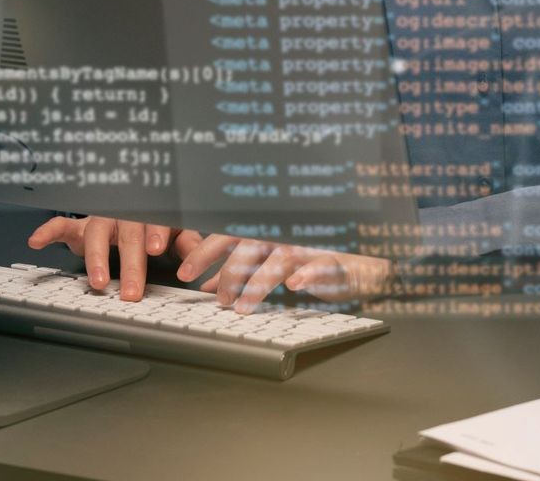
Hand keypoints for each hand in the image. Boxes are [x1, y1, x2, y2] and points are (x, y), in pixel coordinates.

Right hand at [27, 215, 198, 301]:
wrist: (130, 204)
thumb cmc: (153, 224)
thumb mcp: (175, 232)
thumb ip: (187, 243)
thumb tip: (200, 259)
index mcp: (150, 214)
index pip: (154, 221)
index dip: (155, 233)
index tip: (155, 249)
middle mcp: (124, 213)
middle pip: (126, 234)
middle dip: (129, 263)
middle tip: (131, 291)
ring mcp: (100, 218)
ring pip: (95, 232)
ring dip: (95, 257)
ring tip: (97, 281)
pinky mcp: (79, 226)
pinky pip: (61, 225)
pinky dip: (48, 231)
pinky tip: (36, 241)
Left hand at [173, 235, 391, 312]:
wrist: (356, 262)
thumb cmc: (308, 260)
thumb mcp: (268, 265)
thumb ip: (240, 271)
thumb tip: (208, 285)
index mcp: (265, 232)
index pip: (228, 235)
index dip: (204, 252)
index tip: (183, 273)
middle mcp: (283, 233)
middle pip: (249, 246)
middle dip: (229, 274)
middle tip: (220, 301)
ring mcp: (308, 244)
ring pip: (278, 258)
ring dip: (258, 283)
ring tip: (243, 307)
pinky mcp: (332, 259)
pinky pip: (319, 264)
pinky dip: (307, 273)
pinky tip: (294, 284)